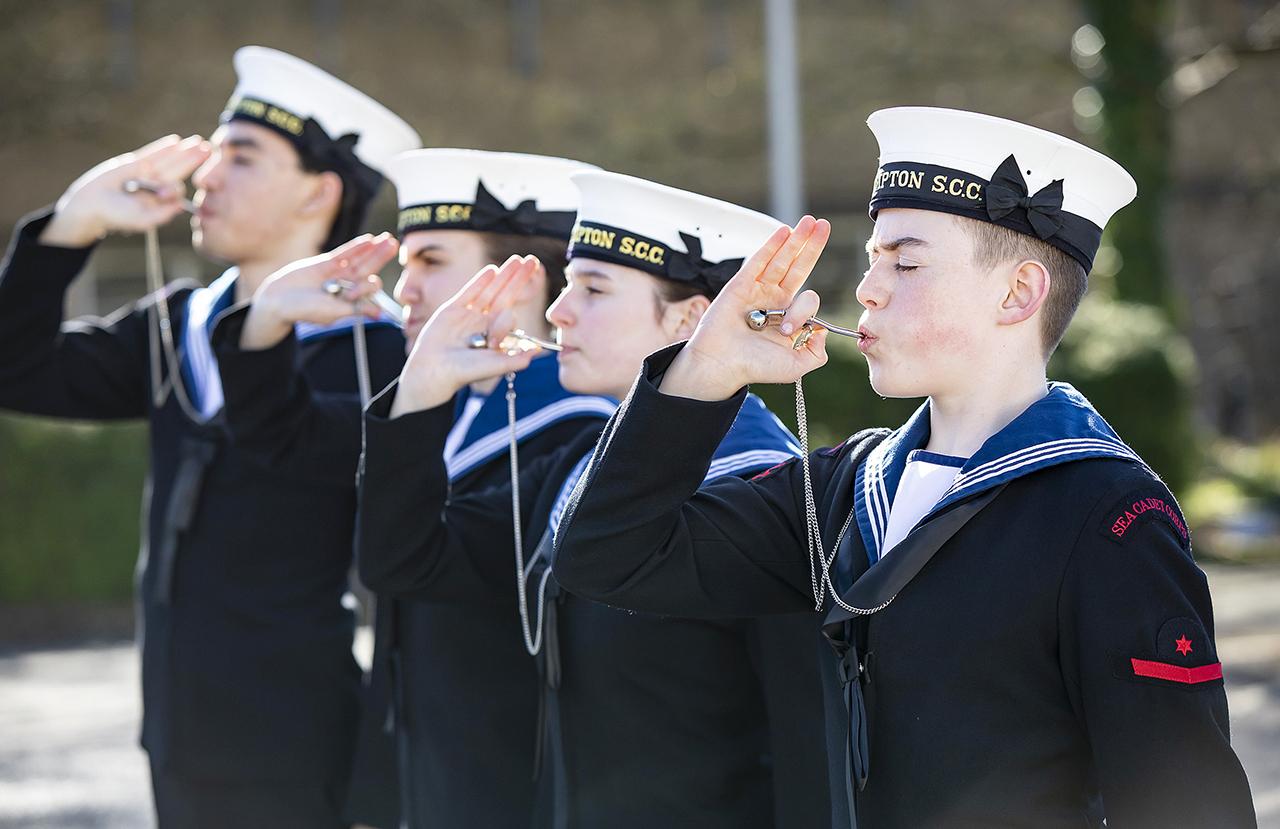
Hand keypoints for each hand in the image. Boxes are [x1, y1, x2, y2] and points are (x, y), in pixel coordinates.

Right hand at [39, 134, 209, 247]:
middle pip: (178, 171)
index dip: (175, 189)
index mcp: (160, 201)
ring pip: (168, 160)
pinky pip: (151, 153)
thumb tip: (183, 206)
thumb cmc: (115, 216)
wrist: (90, 204)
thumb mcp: (142, 221)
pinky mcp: (133, 163)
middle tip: (209, 150)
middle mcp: (156, 186)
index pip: (176, 191)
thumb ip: (163, 215)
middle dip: (193, 161)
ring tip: (199, 143)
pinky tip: (176, 141)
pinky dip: (162, 147)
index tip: (165, 192)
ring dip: (183, 152)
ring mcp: (145, 173)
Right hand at [240, 233, 398, 349]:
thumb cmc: (305, 310)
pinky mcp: (326, 263)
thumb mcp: (333, 312)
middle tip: (396, 245)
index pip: (368, 289)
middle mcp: (347, 286)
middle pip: (369, 269)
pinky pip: (344, 253)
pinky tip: (369, 239)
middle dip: (381, 258)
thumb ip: (355, 309)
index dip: (366, 288)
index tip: (351, 294)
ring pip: (359, 259)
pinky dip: (356, 247)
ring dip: (373, 249)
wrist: (279, 300)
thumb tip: (379, 313)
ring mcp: (337, 273)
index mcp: (351, 300)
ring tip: (388, 239)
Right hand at [391, 256, 544, 416]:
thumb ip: (516, 359)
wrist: (434, 370)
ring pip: (490, 290)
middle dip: (518, 279)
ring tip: (518, 260)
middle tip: (533, 261)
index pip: (509, 317)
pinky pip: (469, 292)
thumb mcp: (495, 366)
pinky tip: (492, 270)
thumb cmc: (464, 372)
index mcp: (495, 335)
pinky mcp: (452, 309)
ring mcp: (469, 315)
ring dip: (504, 275)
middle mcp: (484, 323)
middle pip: (505, 296)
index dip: (507, 321)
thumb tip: (538, 350)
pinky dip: (480, 281)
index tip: (493, 339)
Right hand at [660, 215, 831, 400]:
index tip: (788, 331)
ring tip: (811, 221)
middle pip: (798, 267)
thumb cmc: (754, 367)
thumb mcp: (795, 366)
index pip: (808, 300)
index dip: (805, 310)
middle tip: (824, 225)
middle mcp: (774, 301)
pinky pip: (759, 261)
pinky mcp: (741, 285)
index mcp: (789, 318)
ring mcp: (758, 291)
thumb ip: (816, 353)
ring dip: (796, 239)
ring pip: (781, 260)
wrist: (722, 365)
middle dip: (812, 246)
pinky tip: (785, 231)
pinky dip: (772, 245)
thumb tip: (823, 331)